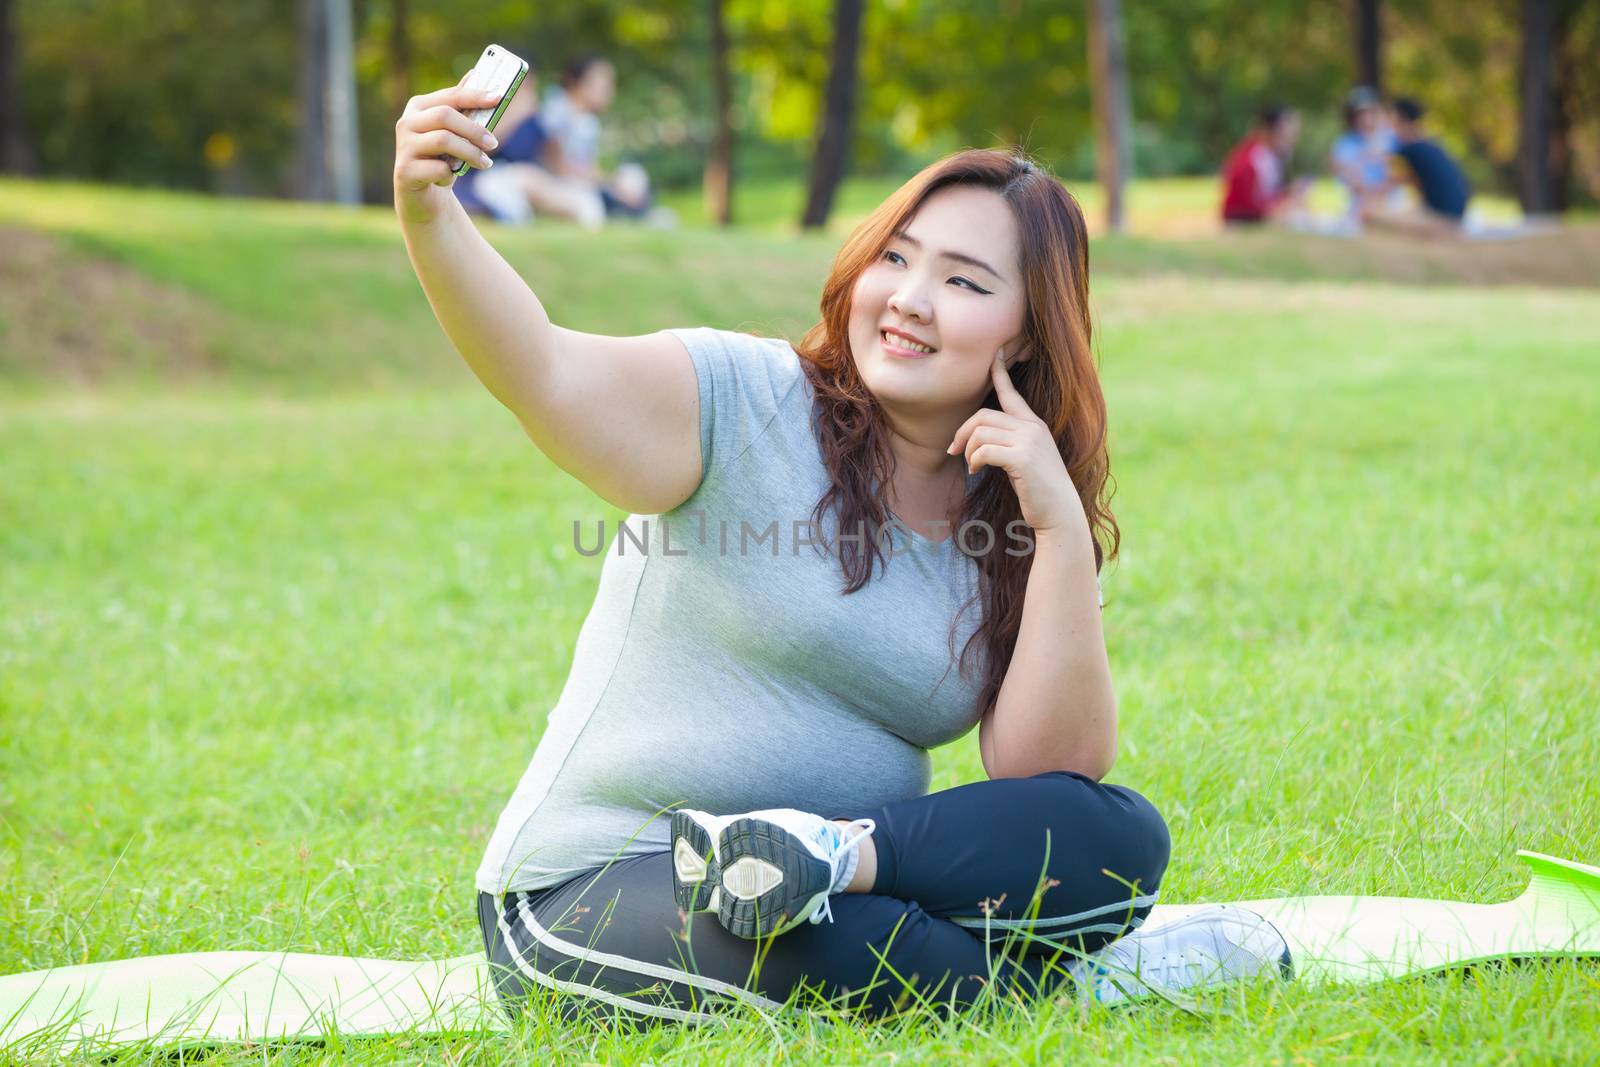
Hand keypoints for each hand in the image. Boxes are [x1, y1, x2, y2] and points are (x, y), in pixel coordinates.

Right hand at [393, 74, 503, 225]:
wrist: (421, 194)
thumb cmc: (440, 157)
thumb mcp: (452, 131)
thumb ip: (460, 106)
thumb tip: (475, 73)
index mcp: (419, 107)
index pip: (450, 96)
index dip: (475, 96)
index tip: (498, 98)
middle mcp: (406, 122)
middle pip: (445, 116)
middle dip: (474, 130)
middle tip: (493, 144)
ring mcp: (403, 146)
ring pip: (443, 141)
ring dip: (470, 153)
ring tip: (484, 163)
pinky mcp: (404, 170)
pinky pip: (438, 168)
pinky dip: (450, 174)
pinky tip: (449, 178)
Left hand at [946, 350, 1085, 535]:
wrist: (1059, 512)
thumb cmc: (1039, 490)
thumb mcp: (1025, 460)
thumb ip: (1008, 443)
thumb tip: (975, 441)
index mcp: (1034, 425)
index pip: (1012, 394)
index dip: (1001, 373)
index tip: (995, 354)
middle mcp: (1032, 427)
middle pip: (983, 416)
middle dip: (962, 432)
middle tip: (953, 450)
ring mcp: (1029, 440)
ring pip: (980, 432)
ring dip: (968, 450)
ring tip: (971, 465)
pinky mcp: (1022, 457)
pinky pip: (983, 450)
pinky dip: (974, 460)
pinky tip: (976, 470)